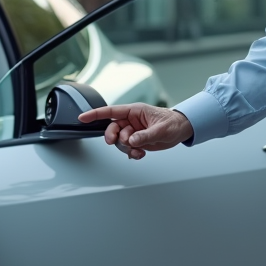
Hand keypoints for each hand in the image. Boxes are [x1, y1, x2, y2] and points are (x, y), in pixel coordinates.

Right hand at [78, 103, 193, 159]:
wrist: (183, 130)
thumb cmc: (174, 122)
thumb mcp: (161, 129)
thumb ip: (145, 135)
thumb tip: (132, 141)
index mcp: (135, 111)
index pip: (111, 112)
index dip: (95, 114)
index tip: (83, 118)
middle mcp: (132, 121)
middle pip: (113, 128)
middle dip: (112, 137)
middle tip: (115, 142)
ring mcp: (134, 131)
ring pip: (120, 141)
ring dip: (126, 148)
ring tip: (138, 151)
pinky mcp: (138, 141)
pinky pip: (128, 149)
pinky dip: (132, 153)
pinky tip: (140, 154)